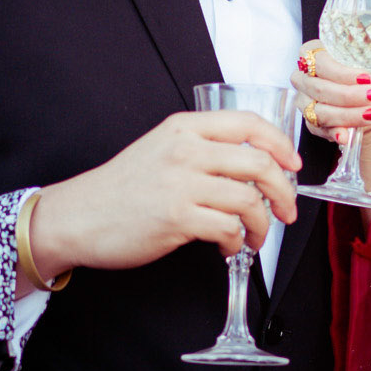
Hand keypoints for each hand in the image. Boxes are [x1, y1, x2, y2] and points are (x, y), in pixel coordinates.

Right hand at [26, 110, 302, 275]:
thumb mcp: (161, 150)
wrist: (77, 216)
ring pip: (248, 200)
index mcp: (184, 128)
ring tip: (254, 237)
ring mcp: (181, 184)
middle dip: (284, 191)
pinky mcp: (177, 217)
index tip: (293, 165)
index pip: (248, 123)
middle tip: (287, 211)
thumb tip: (254, 167)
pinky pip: (228, 228)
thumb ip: (202, 149)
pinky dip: (235, 242)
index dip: (280, 144)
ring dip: (261, 225)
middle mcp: (185, 150)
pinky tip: (226, 247)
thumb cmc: (122, 188)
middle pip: (259, 163)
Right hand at [292, 41, 370, 197]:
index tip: (367, 78)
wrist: (360, 104)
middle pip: (320, 88)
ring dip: (347, 115)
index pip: (320, 61)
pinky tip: (346, 136)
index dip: (342, 72)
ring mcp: (303, 101)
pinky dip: (335, 132)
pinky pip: (320, 129)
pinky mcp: (309, 122)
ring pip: (319, 111)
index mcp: (313, 54)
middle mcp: (303, 77)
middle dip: (349, 95)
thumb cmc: (361, 81)